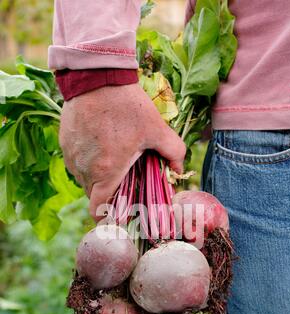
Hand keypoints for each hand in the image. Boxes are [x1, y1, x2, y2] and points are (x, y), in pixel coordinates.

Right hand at [59, 83, 185, 219]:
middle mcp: (85, 169)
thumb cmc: (128, 106)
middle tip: (122, 179)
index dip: (107, 214)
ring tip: (112, 158)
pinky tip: (99, 144)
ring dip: (96, 177)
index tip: (118, 209)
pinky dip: (87, 161)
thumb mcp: (156, 129)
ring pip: (83, 179)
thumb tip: (179, 168)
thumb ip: (173, 152)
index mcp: (106, 172)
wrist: (97, 77)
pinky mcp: (64, 143)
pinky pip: (75, 162)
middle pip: (92, 195)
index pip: (98, 209)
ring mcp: (72, 156)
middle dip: (106, 193)